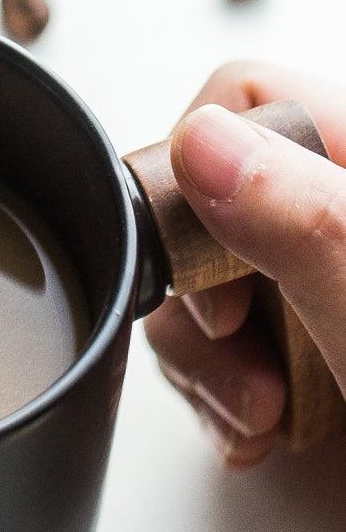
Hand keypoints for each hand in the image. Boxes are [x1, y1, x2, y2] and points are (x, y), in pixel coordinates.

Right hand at [145, 60, 345, 466]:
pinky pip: (234, 338)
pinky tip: (256, 431)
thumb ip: (308, 222)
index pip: (245, 100)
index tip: (219, 281)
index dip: (199, 182)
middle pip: (207, 194)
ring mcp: (325, 276)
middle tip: (242, 362)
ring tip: (259, 416)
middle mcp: (336, 208)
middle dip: (199, 297)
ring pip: (206, 274)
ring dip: (209, 361)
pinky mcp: (317, 342)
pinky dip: (227, 392)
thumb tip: (204, 143)